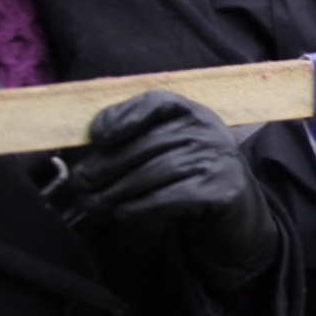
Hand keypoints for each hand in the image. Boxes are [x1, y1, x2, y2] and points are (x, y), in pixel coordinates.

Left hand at [71, 91, 279, 288]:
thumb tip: (86, 147)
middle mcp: (210, 131)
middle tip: (80, 185)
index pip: (157, 102)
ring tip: (93, 204)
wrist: (235, 212)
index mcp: (194, 113)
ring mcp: (219, 160)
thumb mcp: (169, 149)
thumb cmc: (189, 177)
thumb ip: (135, 141)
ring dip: (117, 192)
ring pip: (155, 173)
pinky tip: (123, 213)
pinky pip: (171, 198)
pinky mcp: (221, 191)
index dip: (125, 115)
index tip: (98, 136)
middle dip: (107, 165)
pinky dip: (141, 207)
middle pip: (148, 143)